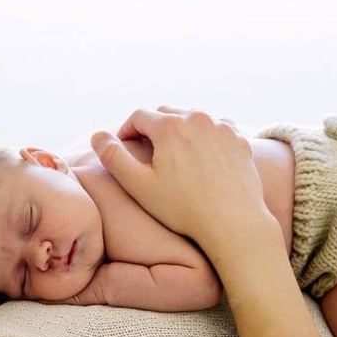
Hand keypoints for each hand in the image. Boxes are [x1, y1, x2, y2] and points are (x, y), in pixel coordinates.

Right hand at [91, 108, 268, 249]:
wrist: (233, 223)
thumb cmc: (183, 208)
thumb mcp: (138, 185)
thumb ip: (113, 158)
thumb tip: (97, 136)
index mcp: (170, 126)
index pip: (138, 116)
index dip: (125, 131)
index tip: (123, 149)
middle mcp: (198, 118)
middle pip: (165, 114)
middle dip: (151, 129)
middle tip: (146, 153)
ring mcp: (222, 127)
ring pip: (192, 119)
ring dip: (178, 131)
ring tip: (172, 156)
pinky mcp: (239, 140)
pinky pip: (215, 129)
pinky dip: (204, 137)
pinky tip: (200, 158)